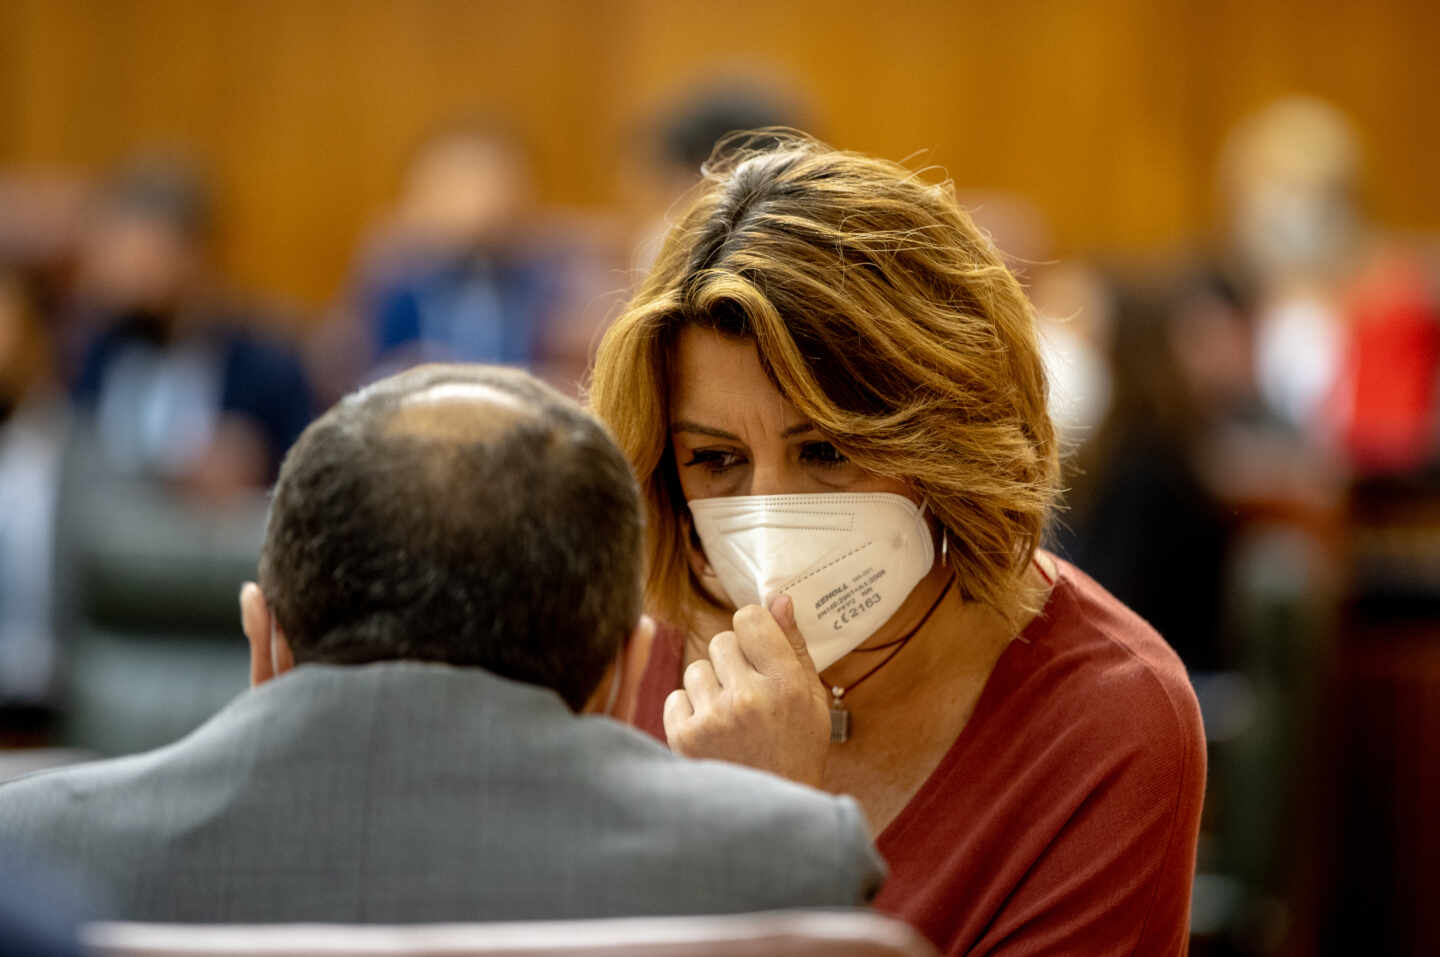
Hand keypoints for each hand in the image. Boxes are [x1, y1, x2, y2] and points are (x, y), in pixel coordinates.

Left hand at [663, 595, 830, 787]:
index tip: (757, 649)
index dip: (752, 631)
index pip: (749, 619)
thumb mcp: (812, 698)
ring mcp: (714, 718)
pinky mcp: (685, 737)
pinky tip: (712, 732)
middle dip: (732, 662)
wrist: (772, 813)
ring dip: (710, 687)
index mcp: (786, 684)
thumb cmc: (796, 750)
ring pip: (696, 669)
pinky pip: (676, 697)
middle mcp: (749, 697)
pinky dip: (689, 711)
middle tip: (748, 694)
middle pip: (721, 641)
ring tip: (730, 716)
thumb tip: (778, 599)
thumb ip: (793, 645)